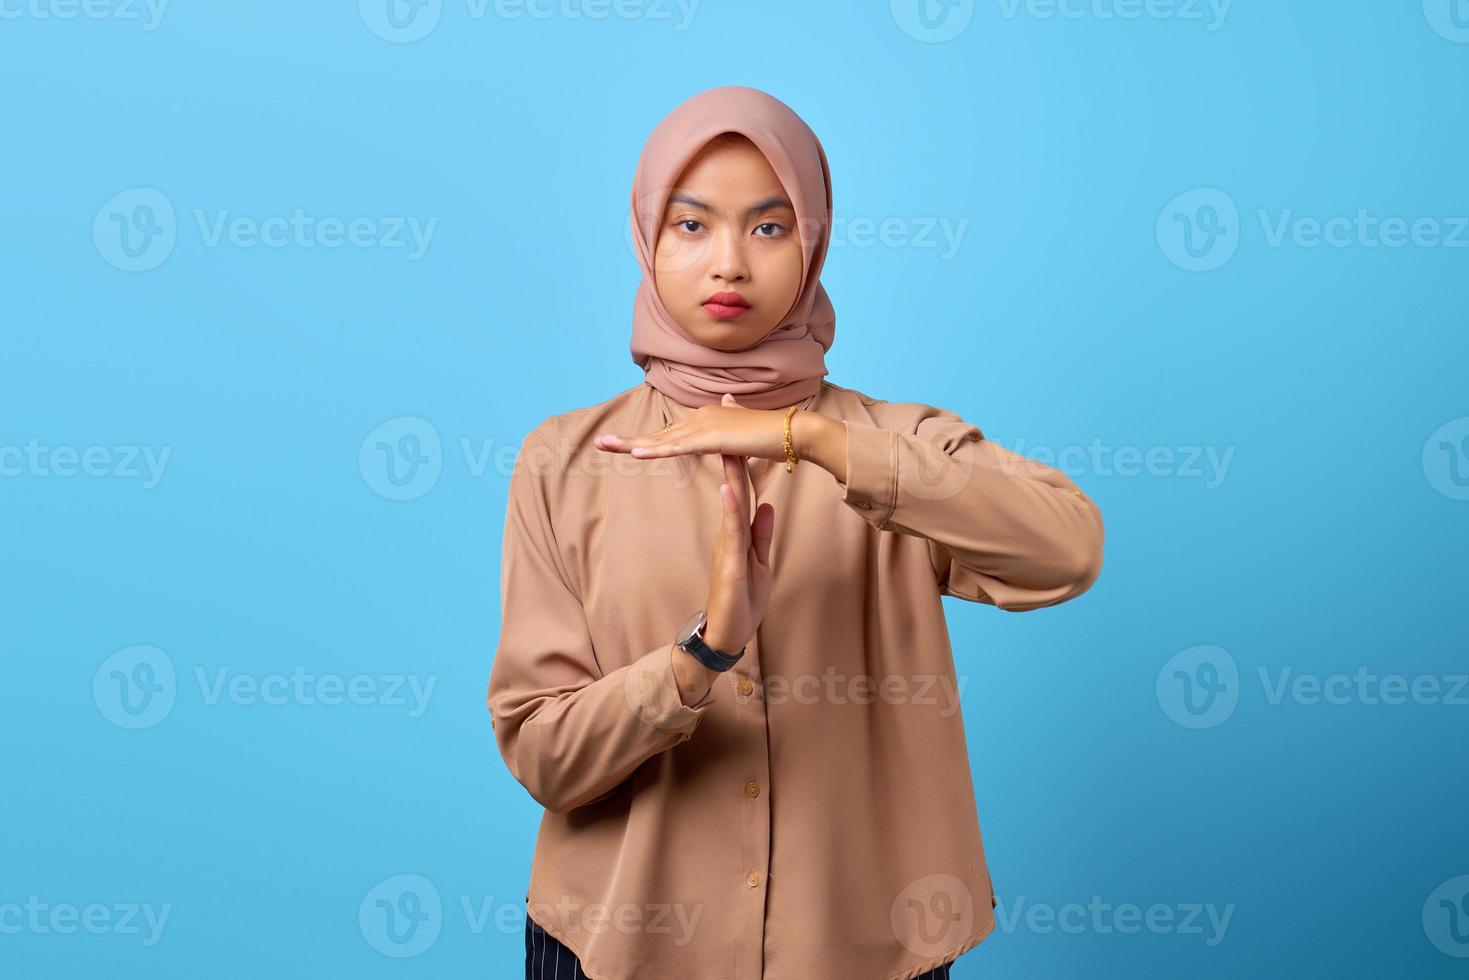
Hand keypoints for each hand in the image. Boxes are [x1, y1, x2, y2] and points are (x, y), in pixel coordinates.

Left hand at [592, 394, 787, 461]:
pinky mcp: (712, 439)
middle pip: (658, 434)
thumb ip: (732, 419)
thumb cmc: (772, 435)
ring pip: (661, 440)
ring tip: (604, 445)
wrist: (792, 432)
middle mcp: (701, 417)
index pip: (670, 433)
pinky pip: (678, 448)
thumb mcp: (744, 429)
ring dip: (631, 444)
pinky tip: (635, 455)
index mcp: (706, 418)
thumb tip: (727, 404)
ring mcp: (705, 426)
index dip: (646, 440)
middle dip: (627, 440)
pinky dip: (656, 452)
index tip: (623, 445)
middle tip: (599, 443)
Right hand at [702, 400, 775, 654]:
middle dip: (731, 453)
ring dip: (728, 473)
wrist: (728, 635)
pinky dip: (730, 508)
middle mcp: (729, 532)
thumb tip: (767, 505)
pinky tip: (728, 488)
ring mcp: (727, 546)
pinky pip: (730, 531)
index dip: (743, 459)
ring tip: (727, 444)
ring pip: (729, 503)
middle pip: (732, 486)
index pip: (742, 488)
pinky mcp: (730, 562)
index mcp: (738, 531)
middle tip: (726, 420)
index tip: (743, 431)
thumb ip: (762, 533)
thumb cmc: (742, 602)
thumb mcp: (759, 562)